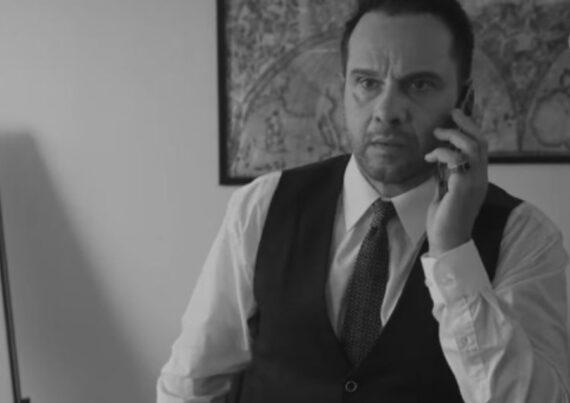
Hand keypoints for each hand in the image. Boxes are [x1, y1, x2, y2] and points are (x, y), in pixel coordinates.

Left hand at [424, 108, 487, 256]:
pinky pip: (456, 159)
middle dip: (466, 124)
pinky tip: (429, 158)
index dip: (470, 130)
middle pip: (481, 142)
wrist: (447, 243)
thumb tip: (438, 162)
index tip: (456, 118)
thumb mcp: (445, 193)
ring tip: (437, 134)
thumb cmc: (444, 221)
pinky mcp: (463, 187)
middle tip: (450, 115)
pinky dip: (441, 153)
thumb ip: (446, 177)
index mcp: (477, 179)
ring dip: (453, 136)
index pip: (481, 148)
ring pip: (473, 147)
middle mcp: (480, 179)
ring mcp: (474, 183)